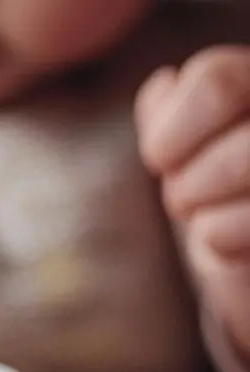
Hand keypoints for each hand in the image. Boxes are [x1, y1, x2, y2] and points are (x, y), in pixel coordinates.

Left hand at [136, 46, 249, 349]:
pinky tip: (224, 242)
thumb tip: (165, 83)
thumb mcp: (184, 149)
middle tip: (184, 200)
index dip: (171, 129)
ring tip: (202, 217)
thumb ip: (170, 111)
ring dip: (201, 205)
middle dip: (187, 177)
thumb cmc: (212, 192)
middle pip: (234, 137)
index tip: (160, 160)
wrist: (246, 261)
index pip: (216, 79)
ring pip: (246, 164)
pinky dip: (219, 238)